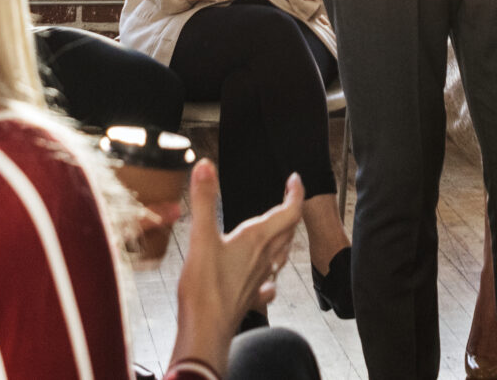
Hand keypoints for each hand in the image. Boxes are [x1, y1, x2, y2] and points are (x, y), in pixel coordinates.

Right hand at [172, 162, 303, 373]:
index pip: (288, 211)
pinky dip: (270, 275)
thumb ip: (204, 200)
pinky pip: (268, 284)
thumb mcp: (201, 237)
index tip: (295, 179)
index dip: (295, 193)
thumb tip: (205, 166)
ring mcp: (259, 280)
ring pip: (281, 255)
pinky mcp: (250, 298)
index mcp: (256, 239)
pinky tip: (267, 280)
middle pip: (288, 231)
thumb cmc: (205, 287)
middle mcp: (263, 258)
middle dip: (291, 211)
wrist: (206, 331)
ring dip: (285, 239)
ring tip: (282, 231)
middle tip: (289, 198)